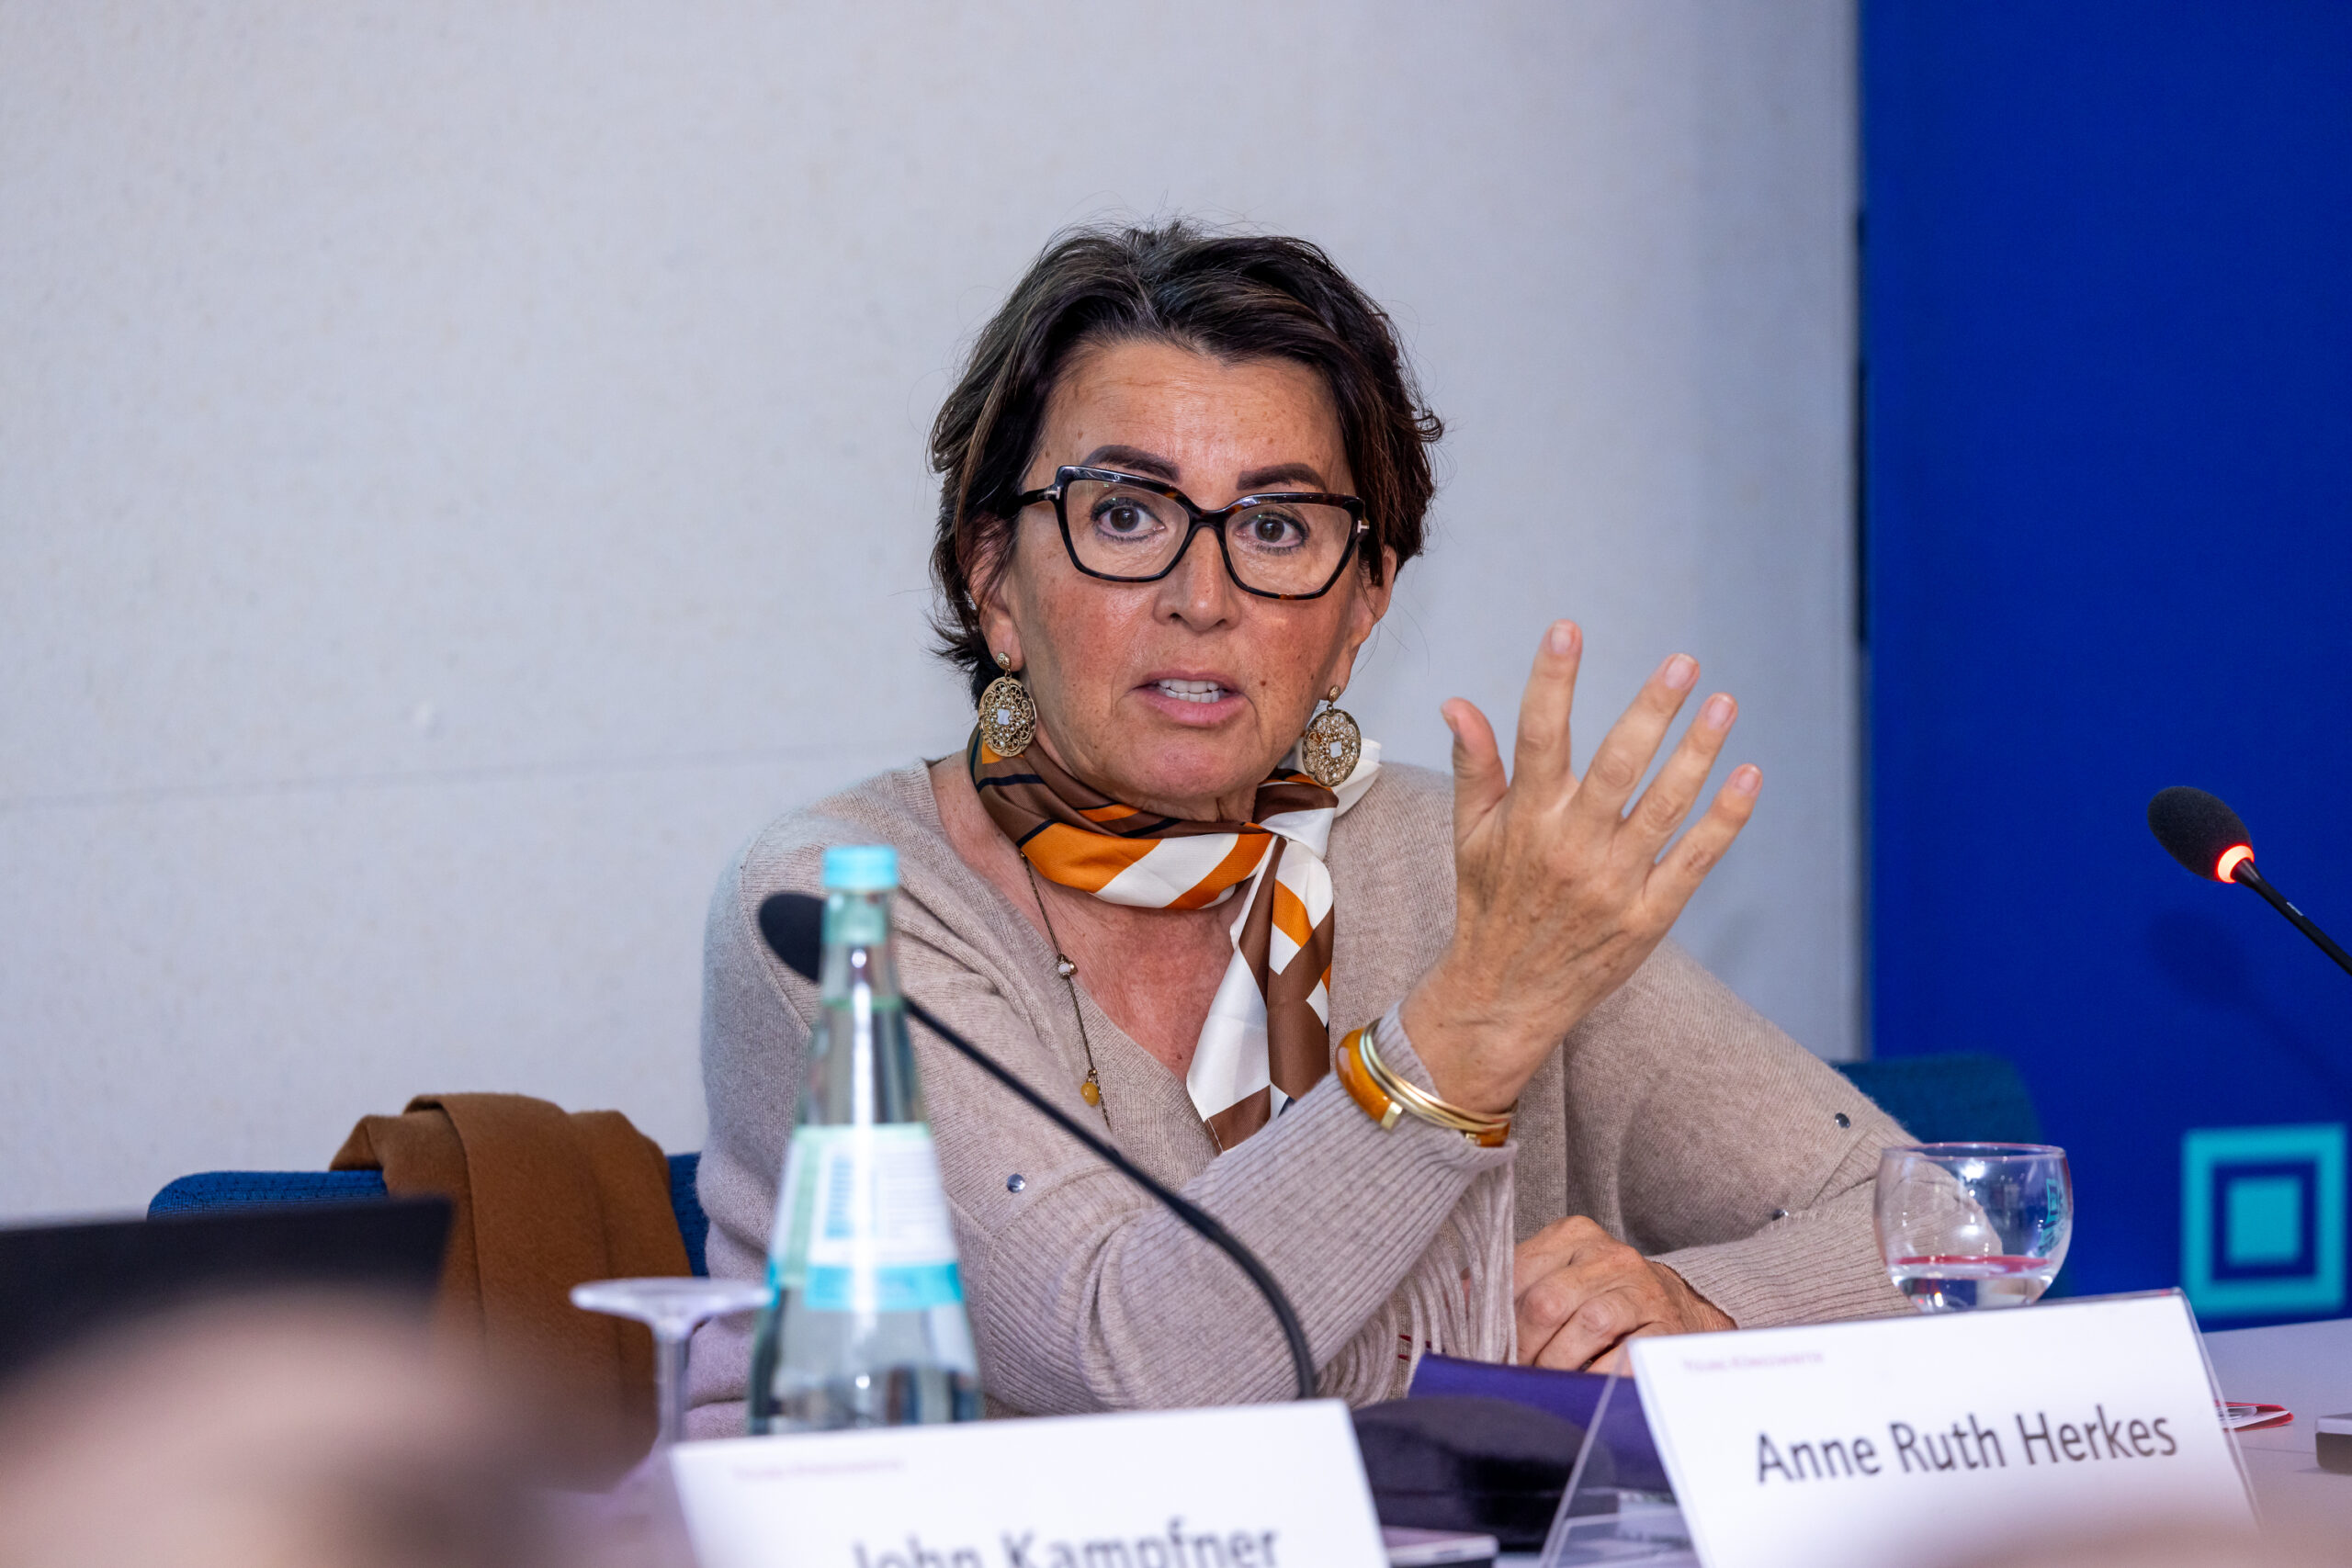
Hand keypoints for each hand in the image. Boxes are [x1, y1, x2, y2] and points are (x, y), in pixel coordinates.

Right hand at [1402, 621, 1759, 1111]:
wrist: (1505, 996)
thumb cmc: (1488, 904)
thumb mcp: (1468, 835)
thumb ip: (1474, 766)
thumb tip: (1457, 703)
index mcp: (1524, 821)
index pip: (1536, 736)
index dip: (1551, 681)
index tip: (1567, 630)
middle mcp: (1570, 847)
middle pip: (1617, 765)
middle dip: (1652, 709)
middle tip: (1683, 662)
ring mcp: (1613, 883)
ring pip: (1665, 806)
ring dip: (1698, 753)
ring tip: (1724, 704)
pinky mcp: (1648, 916)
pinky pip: (1694, 860)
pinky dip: (1724, 820)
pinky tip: (1748, 776)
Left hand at [1514, 1216, 1733, 1371]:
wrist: (1678, 1304)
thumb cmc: (1602, 1294)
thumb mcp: (1556, 1274)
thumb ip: (1510, 1284)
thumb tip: (1457, 1300)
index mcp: (1573, 1235)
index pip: (1519, 1272)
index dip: (1500, 1317)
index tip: (1492, 1346)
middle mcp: (1609, 1255)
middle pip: (1549, 1300)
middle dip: (1526, 1346)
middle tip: (1518, 1371)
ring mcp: (1641, 1289)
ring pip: (1589, 1324)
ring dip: (1561, 1363)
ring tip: (1549, 1380)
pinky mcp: (1666, 1325)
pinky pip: (1629, 1354)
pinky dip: (1601, 1375)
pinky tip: (1585, 1385)